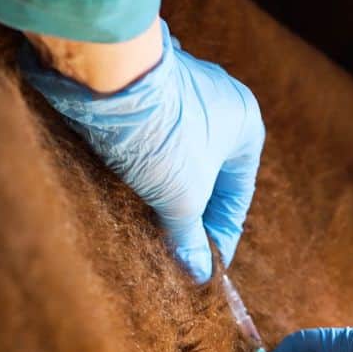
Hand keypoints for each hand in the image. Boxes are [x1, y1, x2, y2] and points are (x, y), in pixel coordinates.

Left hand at [21, 22, 264, 281]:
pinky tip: (126, 186)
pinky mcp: (144, 86)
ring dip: (166, 188)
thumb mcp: (181, 198)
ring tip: (147, 223)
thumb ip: (190, 238)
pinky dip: (143, 163)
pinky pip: (152, 135)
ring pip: (179, 154)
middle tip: (174, 250)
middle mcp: (220, 100)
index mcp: (246, 123)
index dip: (221, 235)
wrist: (106, 77)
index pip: (238, 193)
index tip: (205, 265)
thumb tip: (198, 274)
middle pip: (209, 173)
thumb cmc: (160, 134)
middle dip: (190, 212)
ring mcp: (181, 88)